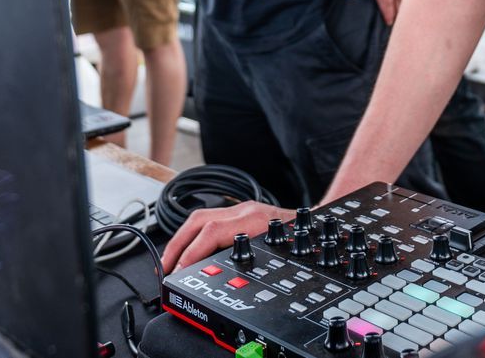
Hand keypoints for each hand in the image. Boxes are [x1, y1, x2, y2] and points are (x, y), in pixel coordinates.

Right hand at [161, 200, 295, 272]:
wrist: (319, 223)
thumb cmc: (302, 238)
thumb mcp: (275, 252)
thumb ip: (246, 260)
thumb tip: (218, 276)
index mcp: (253, 219)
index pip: (210, 231)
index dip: (190, 251)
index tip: (176, 270)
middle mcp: (245, 211)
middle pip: (199, 220)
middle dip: (177, 244)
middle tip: (165, 267)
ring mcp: (243, 209)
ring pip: (201, 217)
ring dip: (183, 239)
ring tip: (172, 260)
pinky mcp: (242, 213)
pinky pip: (211, 219)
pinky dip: (195, 234)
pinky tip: (189, 249)